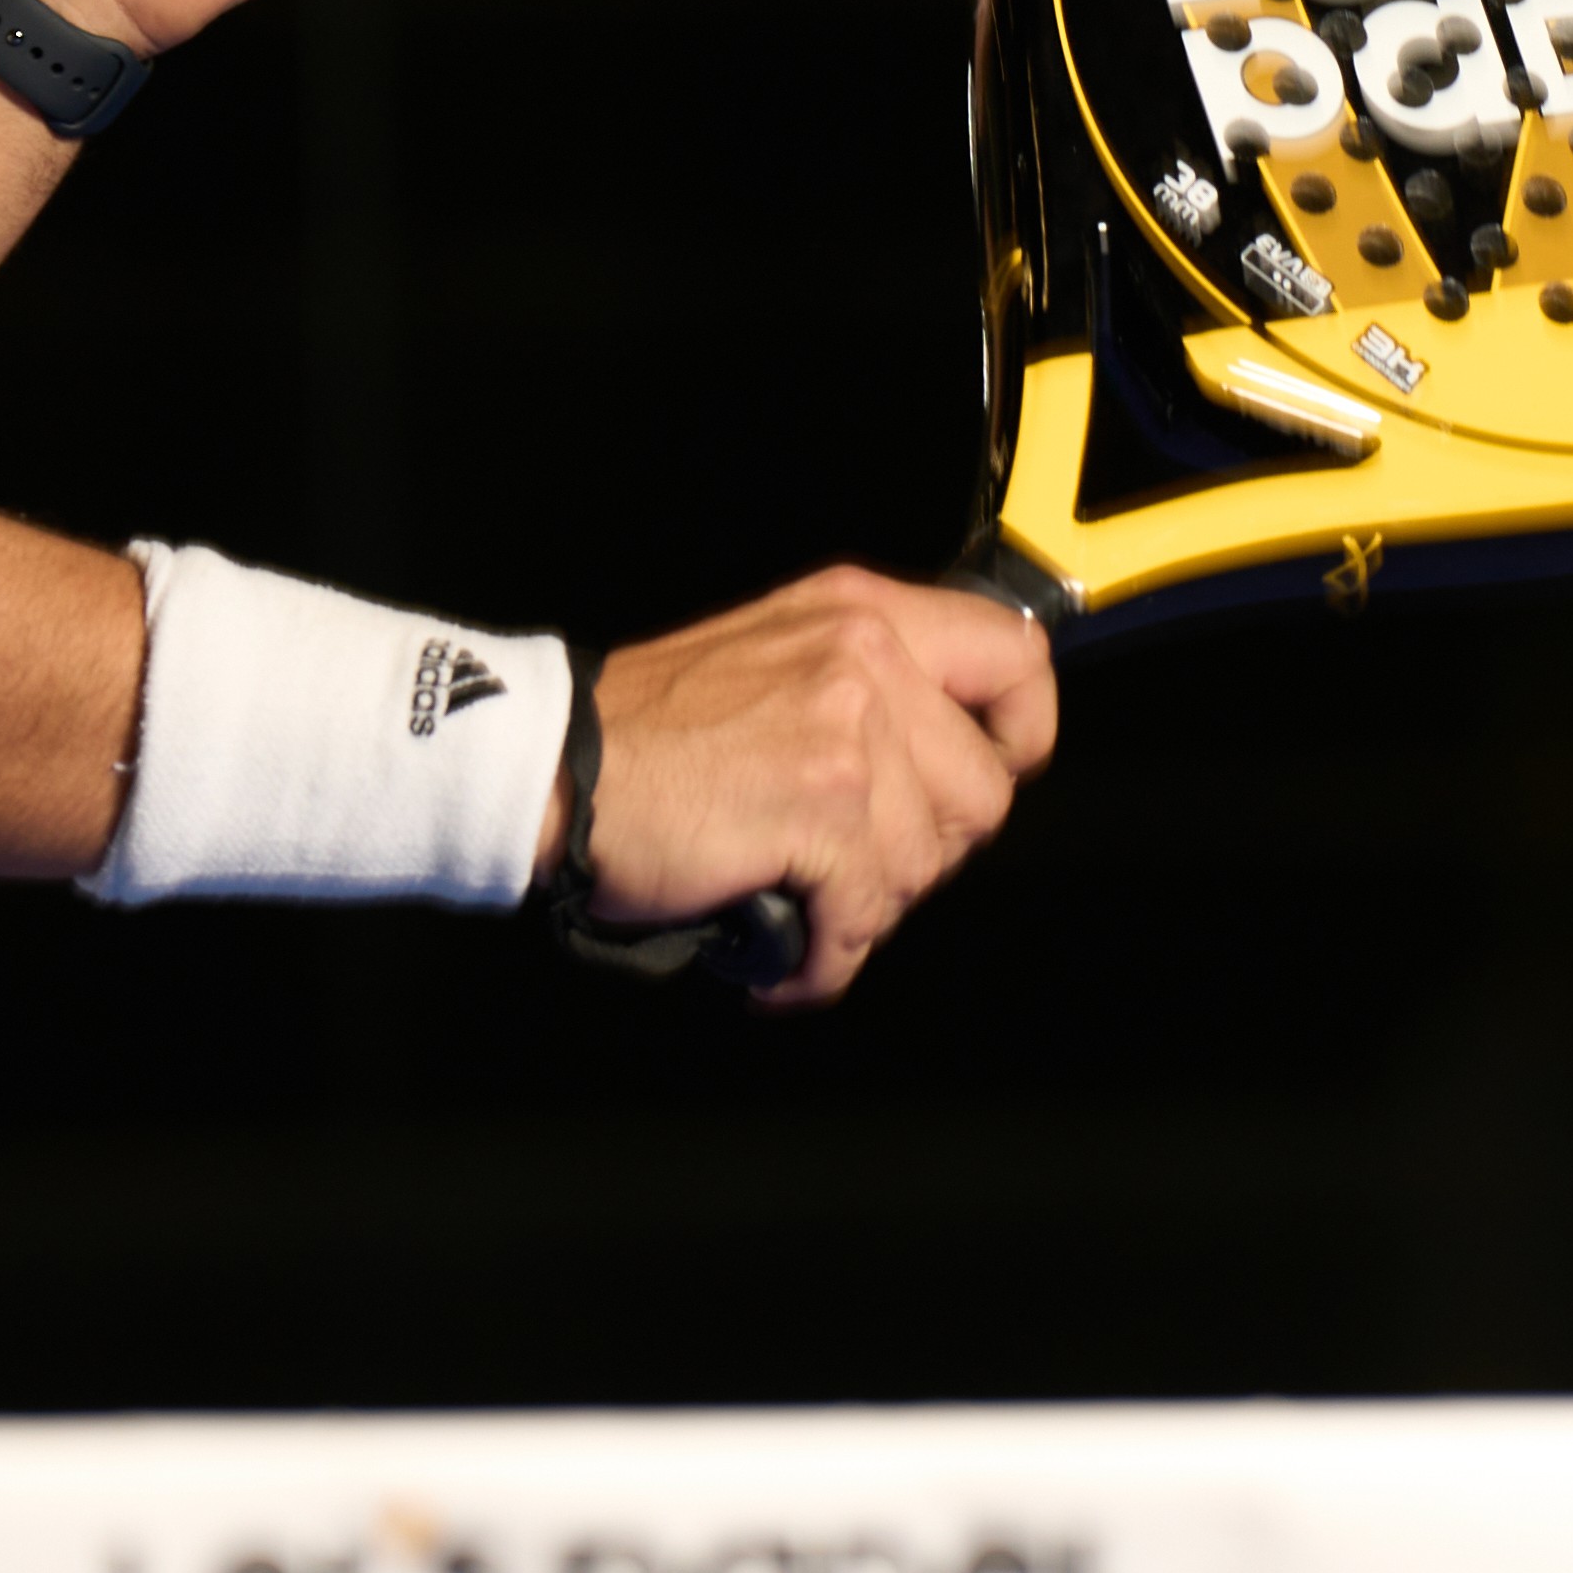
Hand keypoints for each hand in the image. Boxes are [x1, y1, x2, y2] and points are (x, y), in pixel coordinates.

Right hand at [570, 571, 1058, 1008]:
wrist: (552, 765)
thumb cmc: (645, 730)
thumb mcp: (776, 654)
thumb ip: (868, 685)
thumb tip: (947, 765)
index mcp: (863, 611)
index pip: (1017, 658)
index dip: (1019, 736)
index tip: (988, 773)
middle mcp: (866, 655)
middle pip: (982, 794)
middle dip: (921, 854)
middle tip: (849, 868)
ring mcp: (849, 728)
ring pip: (924, 867)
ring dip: (860, 910)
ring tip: (797, 904)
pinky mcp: (822, 807)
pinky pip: (863, 921)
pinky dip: (818, 961)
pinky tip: (776, 953)